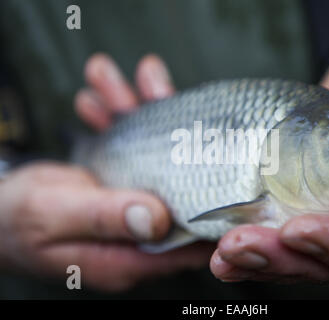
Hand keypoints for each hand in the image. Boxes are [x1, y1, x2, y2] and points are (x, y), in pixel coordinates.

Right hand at [0, 54, 212, 290]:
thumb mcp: (52, 216)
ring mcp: (130, 204)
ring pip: (150, 152)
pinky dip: (115, 116)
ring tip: (116, 75)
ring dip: (134, 108)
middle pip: (175, 179)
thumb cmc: (12, 221)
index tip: (219, 152)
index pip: (189, 237)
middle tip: (150, 80)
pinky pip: (128, 146)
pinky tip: (101, 93)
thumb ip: (104, 217)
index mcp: (128, 255)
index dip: (211, 200)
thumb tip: (158, 219)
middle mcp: (138, 231)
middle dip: (166, 124)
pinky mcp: (119, 183)